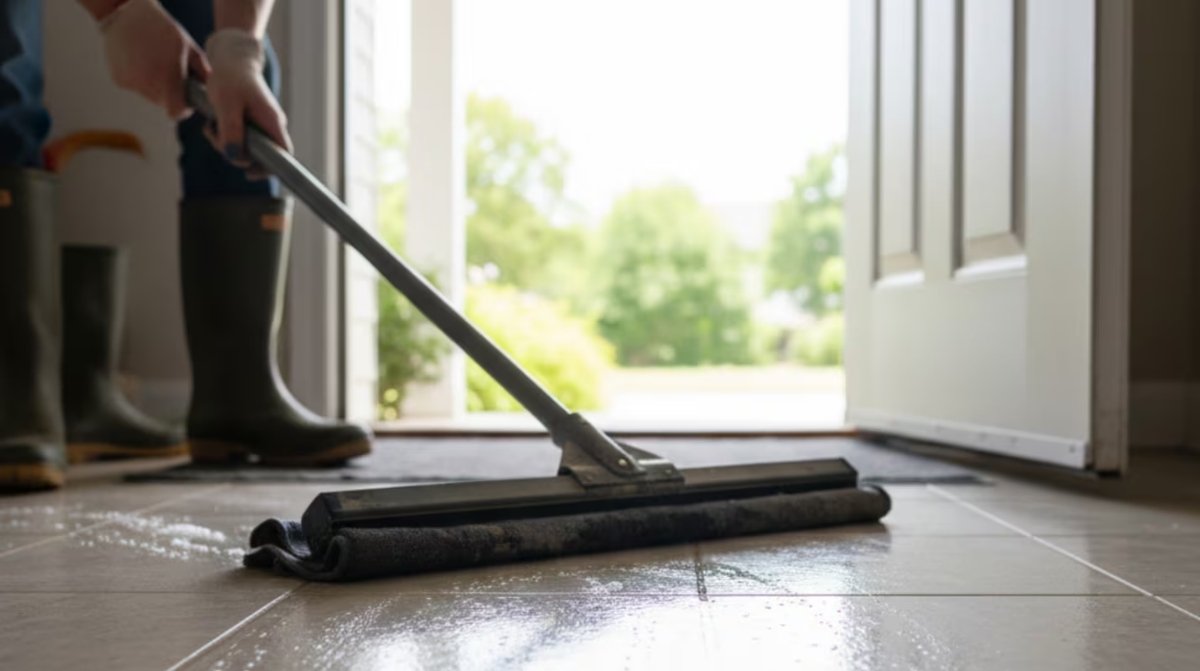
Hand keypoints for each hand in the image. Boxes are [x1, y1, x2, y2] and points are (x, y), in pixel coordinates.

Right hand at [100, 0, 208, 119]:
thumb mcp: (189, 48)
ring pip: (149, 96)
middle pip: (163, 103)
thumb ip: (203, 72)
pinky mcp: (119, 80)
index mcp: (167, 79)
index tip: (187, 100)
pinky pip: (136, 87)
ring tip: (156, 63)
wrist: (126, 14)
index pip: (176, 112)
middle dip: (170, 94)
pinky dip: (141, 79)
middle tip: (172, 75)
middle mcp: (147, 85)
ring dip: (155, 86)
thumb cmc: (163, 29)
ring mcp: (130, 83)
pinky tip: (141, 60)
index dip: (184, 109)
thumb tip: (212, 89)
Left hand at [204, 28, 291, 175]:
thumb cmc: (230, 77)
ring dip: (225, 143)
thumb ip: (231, 130)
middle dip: (234, 153)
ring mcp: (262, 124)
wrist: (231, 58)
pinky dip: (224, 136)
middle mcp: (271, 125)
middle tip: (214, 136)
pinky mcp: (251, 122)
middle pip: (260, 155)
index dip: (270, 168)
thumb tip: (233, 157)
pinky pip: (240, 138)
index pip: (283, 154)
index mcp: (272, 122)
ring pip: (247, 147)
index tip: (249, 173)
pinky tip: (212, 124)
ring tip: (210, 126)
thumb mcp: (226, 104)